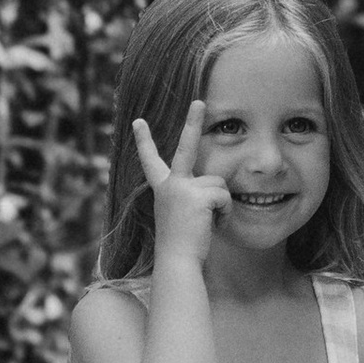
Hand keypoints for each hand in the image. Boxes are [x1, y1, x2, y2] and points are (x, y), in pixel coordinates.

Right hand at [131, 101, 227, 265]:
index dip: (144, 141)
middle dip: (193, 120)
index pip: (152, 161)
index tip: (137, 121)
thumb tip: (215, 189)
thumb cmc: (182, 245)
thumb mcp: (182, 215)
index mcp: (163, 188)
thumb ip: (192, 197)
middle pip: (186, 146)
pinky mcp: (198, 196)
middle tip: (200, 101)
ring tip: (208, 223)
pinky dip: (226, 213)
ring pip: (219, 183)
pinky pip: (225, 196)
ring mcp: (182, 188)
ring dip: (222, 205)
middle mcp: (170, 184)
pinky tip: (212, 226)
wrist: (177, 261)